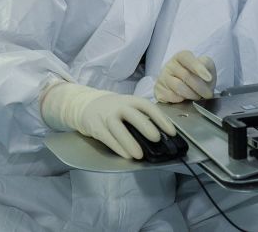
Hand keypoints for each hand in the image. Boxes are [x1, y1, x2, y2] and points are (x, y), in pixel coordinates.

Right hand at [42, 82, 175, 159]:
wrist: (86, 104)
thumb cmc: (114, 109)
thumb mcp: (127, 106)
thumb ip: (141, 117)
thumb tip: (161, 135)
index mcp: (131, 101)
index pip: (148, 107)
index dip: (161, 118)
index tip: (171, 132)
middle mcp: (119, 106)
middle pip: (133, 115)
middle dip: (145, 126)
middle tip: (156, 138)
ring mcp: (106, 116)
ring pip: (118, 128)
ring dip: (129, 142)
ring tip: (139, 154)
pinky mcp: (96, 127)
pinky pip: (107, 138)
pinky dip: (117, 147)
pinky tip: (126, 155)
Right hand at [154, 50, 215, 103]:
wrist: (188, 88)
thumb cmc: (198, 76)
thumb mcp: (206, 66)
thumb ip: (206, 64)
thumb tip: (205, 73)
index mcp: (181, 56)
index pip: (187, 58)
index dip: (198, 68)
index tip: (209, 78)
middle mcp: (170, 65)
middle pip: (185, 76)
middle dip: (200, 87)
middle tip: (207, 94)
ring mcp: (162, 77)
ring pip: (178, 87)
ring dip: (191, 94)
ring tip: (197, 96)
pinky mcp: (158, 89)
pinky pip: (170, 96)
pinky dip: (181, 99)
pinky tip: (185, 99)